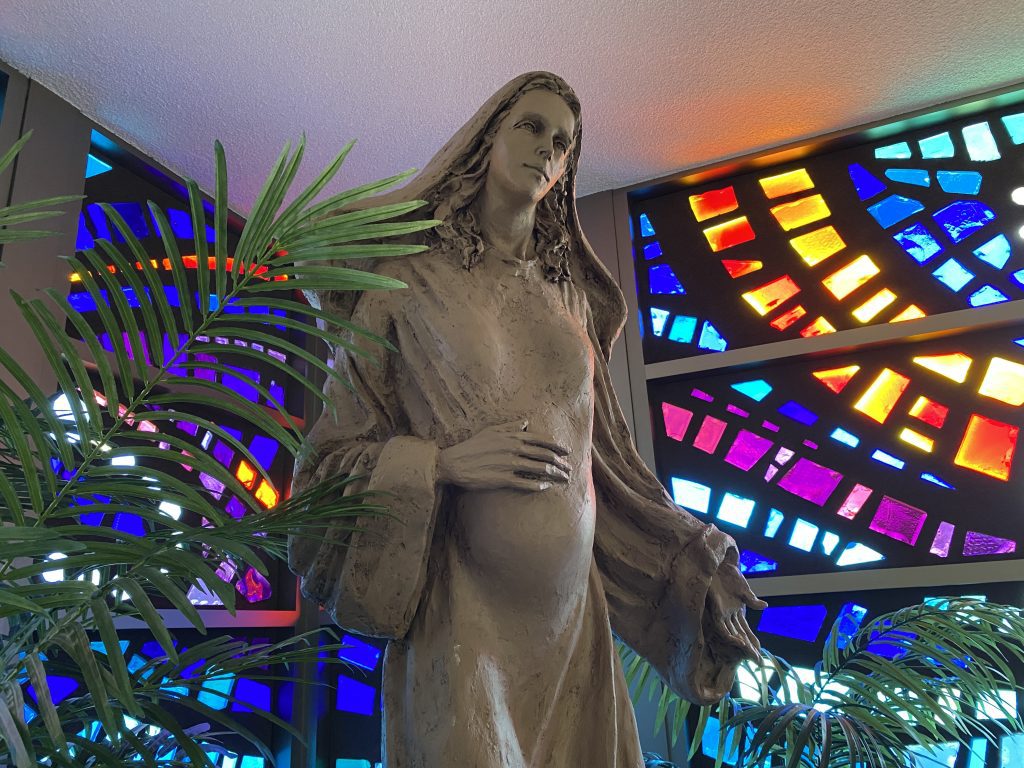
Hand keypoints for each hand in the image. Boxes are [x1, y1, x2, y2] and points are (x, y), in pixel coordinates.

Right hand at [438, 420, 570, 491]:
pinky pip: (526, 483)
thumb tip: (526, 422)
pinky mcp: (503, 479)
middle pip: (545, 456)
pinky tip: (546, 487)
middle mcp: (514, 449)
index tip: (567, 452)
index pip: (542, 440)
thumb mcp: (491, 431)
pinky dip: (538, 485)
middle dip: (560, 463)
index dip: (557, 447)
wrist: (454, 462)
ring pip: (539, 469)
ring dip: (555, 474)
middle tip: (569, 469)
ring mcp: (509, 464)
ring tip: (563, 479)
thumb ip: (510, 426)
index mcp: (512, 436)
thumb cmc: (472, 446)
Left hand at [706, 560, 766, 661]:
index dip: (754, 642)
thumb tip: (765, 607)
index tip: (761, 653)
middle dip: (750, 649)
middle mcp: (729, 615)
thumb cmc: (730, 575)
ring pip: (732, 634)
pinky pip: (722, 627)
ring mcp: (722, 613)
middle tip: (758, 662)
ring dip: (741, 645)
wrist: (721, 563)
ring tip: (750, 654)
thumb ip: (752, 600)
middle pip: (741, 636)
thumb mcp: (744, 589)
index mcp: (737, 611)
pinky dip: (730, 635)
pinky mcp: (716, 610)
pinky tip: (738, 641)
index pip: (746, 631)